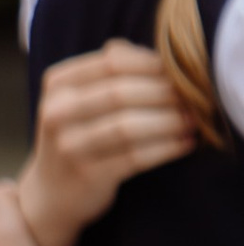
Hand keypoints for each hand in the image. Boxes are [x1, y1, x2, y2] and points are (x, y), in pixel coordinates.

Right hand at [14, 40, 193, 245]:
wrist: (51, 194)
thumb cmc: (77, 136)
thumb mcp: (79, 98)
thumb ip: (108, 69)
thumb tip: (154, 52)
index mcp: (57, 85)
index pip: (111, 62)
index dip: (152, 64)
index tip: (179, 71)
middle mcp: (56, 114)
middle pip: (120, 93)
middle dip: (165, 93)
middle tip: (195, 96)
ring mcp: (69, 147)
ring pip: (129, 126)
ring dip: (169, 121)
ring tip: (194, 119)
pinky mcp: (88, 176)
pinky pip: (136, 157)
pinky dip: (166, 148)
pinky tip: (185, 143)